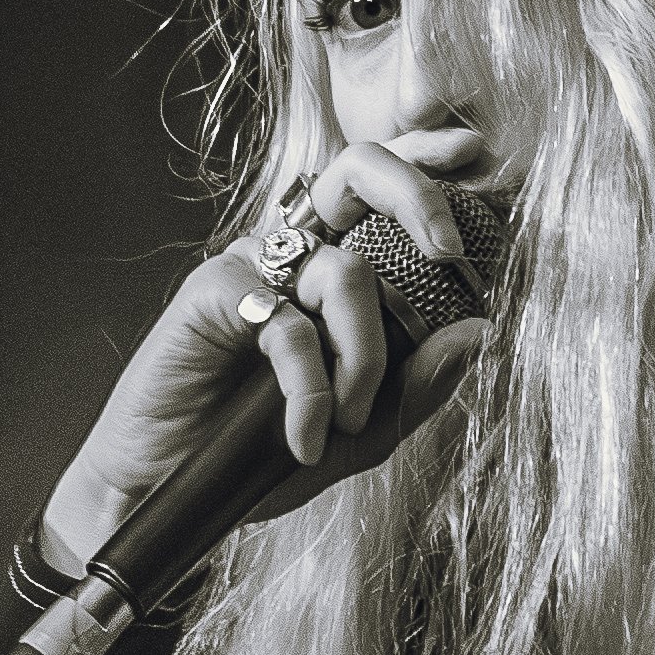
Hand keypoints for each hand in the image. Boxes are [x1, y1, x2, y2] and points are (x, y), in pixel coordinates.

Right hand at [41, 128, 485, 571]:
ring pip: (348, 272)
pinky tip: (302, 440)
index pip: (383, 197)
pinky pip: (292, 327)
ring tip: (348, 423)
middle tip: (449, 252)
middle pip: (360, 170)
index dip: (428, 171)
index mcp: (333, 268)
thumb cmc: (262, 453)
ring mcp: (253, 266)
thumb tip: (478, 331)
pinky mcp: (214, 292)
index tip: (480, 164)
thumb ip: (418, 385)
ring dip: (366, 357)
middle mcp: (295, 253)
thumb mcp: (362, 431)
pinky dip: (312, 392)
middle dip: (417, 194)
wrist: (174, 489)